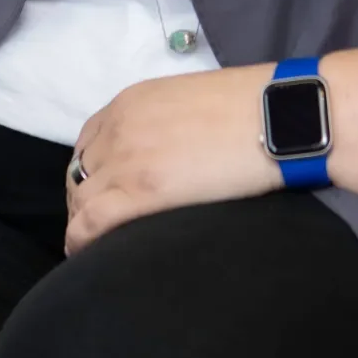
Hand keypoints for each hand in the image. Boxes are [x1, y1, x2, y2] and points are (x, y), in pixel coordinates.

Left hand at [65, 66, 278, 253]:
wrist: (278, 116)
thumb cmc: (252, 107)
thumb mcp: (192, 102)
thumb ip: (167, 124)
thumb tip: (168, 151)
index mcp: (131, 102)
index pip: (89, 142)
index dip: (91, 172)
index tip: (102, 192)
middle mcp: (118, 128)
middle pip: (80, 172)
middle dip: (85, 199)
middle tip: (100, 226)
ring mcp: (125, 160)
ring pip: (80, 200)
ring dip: (82, 223)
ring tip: (95, 247)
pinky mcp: (139, 192)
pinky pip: (90, 223)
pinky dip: (80, 241)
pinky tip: (87, 256)